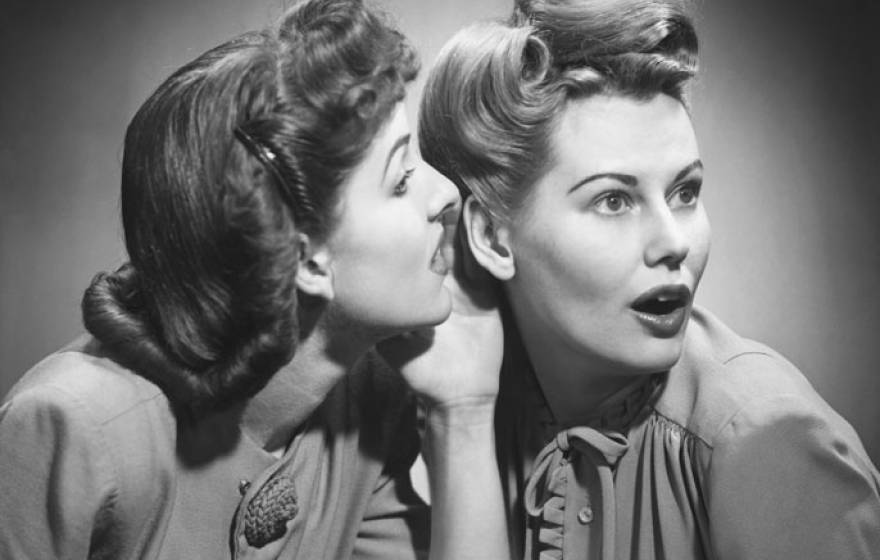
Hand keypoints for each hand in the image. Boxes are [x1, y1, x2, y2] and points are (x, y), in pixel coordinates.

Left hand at [378, 212, 502, 407]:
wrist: (459, 392)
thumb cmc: (420, 369)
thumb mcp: (392, 344)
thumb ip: (381, 320)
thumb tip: (356, 295)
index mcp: (419, 287)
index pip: (417, 250)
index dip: (416, 229)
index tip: (413, 207)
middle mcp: (442, 281)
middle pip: (444, 240)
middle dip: (444, 218)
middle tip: (443, 196)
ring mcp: (466, 285)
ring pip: (468, 247)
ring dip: (468, 226)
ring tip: (466, 203)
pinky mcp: (487, 293)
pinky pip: (489, 264)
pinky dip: (488, 246)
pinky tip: (487, 227)